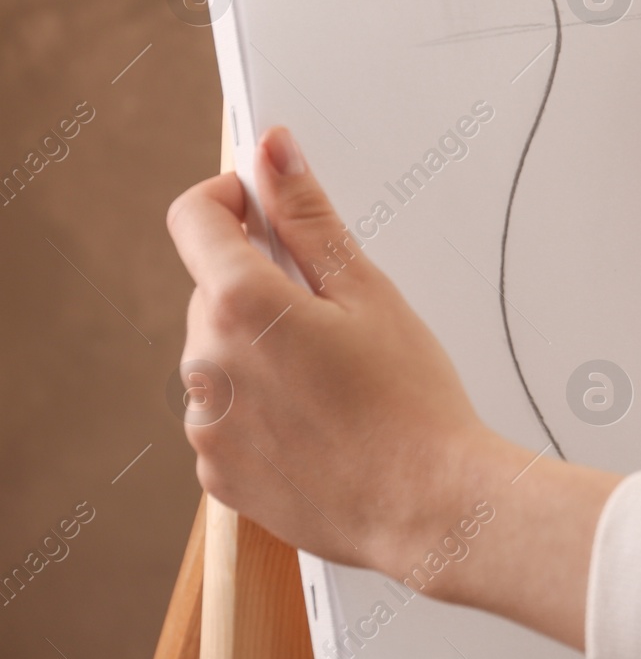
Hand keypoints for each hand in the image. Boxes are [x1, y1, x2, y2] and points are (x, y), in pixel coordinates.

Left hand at [167, 127, 615, 647]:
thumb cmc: (411, 403)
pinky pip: (225, 416)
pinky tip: (321, 423)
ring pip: (220, 356)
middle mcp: (204, 364)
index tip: (264, 206)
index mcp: (241, 306)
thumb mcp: (368, 291)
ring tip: (336, 383)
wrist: (429, 506)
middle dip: (262, 288)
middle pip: (213, 291)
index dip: (230, 199)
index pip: (193, 218)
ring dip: (261, 352)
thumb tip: (271, 152)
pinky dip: (261, 409)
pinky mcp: (216, 473)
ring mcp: (204, 426)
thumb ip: (307, 217)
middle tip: (337, 318)